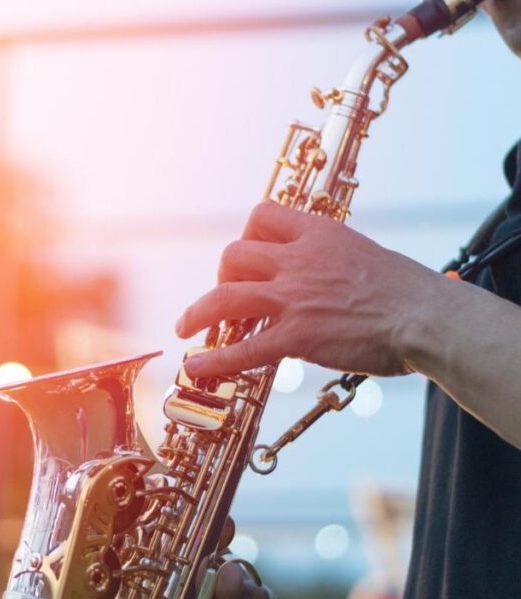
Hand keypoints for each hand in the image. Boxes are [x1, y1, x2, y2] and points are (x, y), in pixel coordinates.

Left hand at [175, 201, 445, 378]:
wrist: (427, 317)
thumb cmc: (409, 292)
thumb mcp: (365, 256)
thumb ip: (333, 261)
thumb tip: (323, 274)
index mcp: (319, 235)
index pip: (264, 216)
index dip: (247, 235)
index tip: (246, 255)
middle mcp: (300, 261)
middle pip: (234, 255)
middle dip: (221, 276)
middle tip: (225, 296)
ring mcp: (294, 298)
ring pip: (224, 298)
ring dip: (197, 313)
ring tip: (185, 327)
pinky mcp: (296, 336)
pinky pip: (243, 348)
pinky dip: (215, 359)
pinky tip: (198, 366)